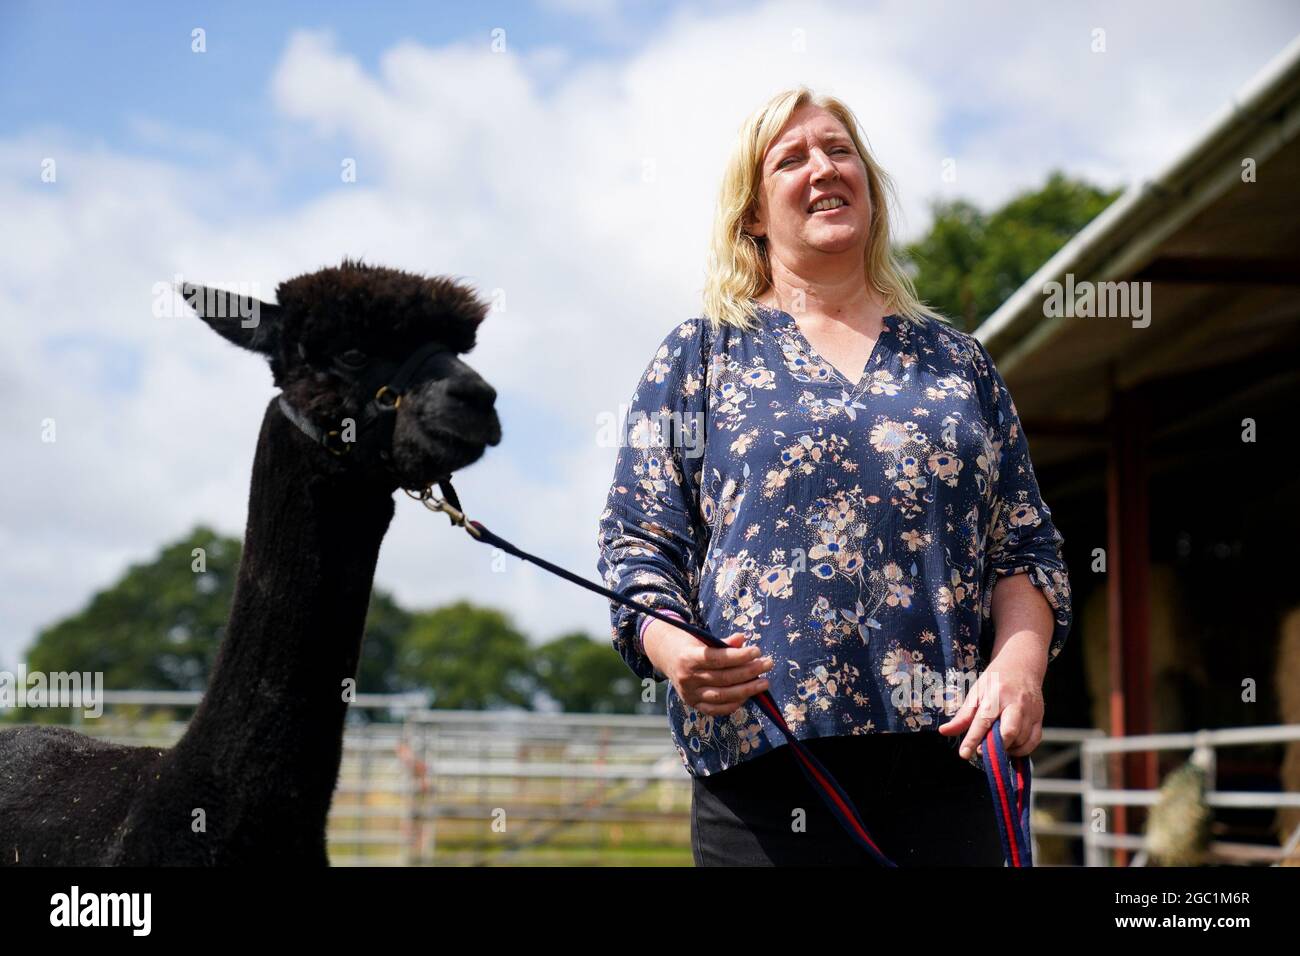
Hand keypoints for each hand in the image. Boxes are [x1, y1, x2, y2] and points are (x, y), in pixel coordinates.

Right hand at [643, 621, 772, 716]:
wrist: (667, 657)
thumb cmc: (691, 645)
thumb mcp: (703, 639)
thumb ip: (723, 642)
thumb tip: (742, 639)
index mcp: (688, 657)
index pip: (717, 659)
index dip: (738, 656)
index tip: (757, 651)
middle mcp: (687, 678)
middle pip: (723, 678)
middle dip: (749, 671)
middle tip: (767, 664)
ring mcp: (690, 694)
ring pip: (722, 695)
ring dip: (747, 690)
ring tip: (764, 683)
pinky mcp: (693, 704)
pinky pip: (716, 709)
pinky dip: (734, 704)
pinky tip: (748, 696)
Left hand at [938, 655, 1043, 759]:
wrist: (1022, 665)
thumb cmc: (996, 680)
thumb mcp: (976, 692)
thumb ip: (963, 715)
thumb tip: (944, 732)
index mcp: (996, 694)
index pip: (983, 721)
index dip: (973, 739)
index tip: (964, 753)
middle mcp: (1016, 703)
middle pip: (1009, 732)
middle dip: (995, 747)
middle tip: (982, 751)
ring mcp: (1031, 711)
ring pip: (1022, 739)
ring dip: (1007, 749)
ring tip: (995, 745)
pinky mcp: (1040, 718)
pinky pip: (1033, 741)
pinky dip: (1021, 749)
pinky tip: (1010, 746)